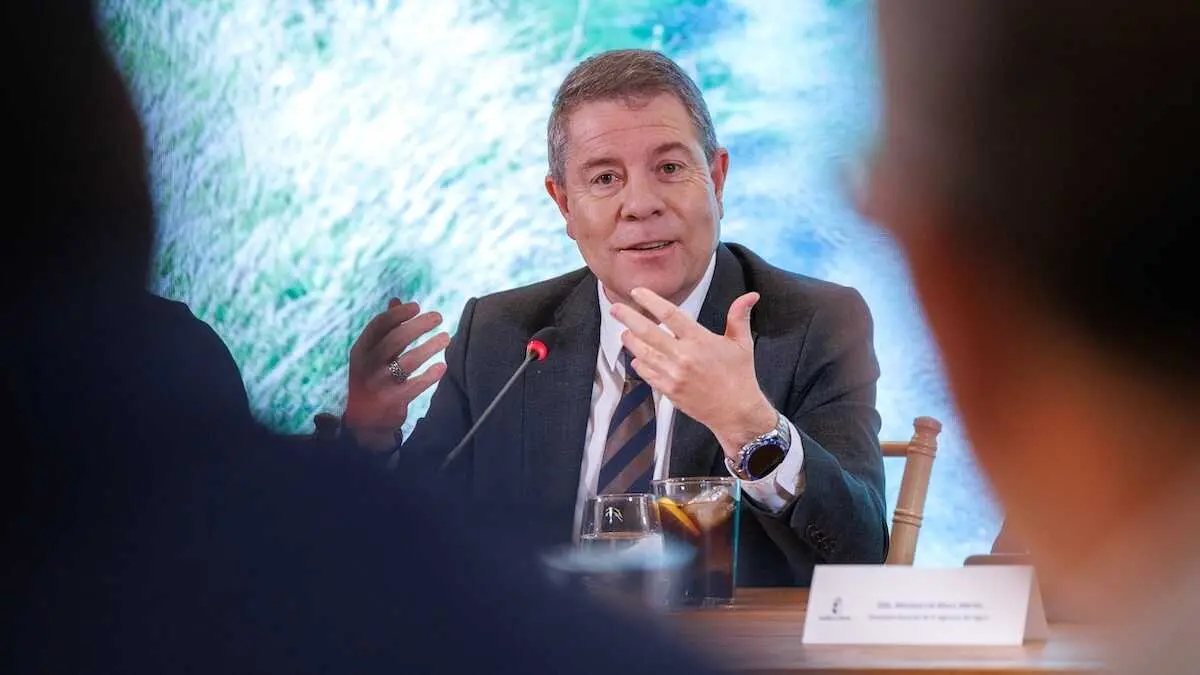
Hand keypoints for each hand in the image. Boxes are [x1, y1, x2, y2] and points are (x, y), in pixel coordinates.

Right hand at [344, 298, 450, 451]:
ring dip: (429, 347)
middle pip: (395, 340)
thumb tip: (396, 299)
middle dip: (418, 325)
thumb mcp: (372, 354)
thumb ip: (385, 329)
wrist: (364, 421)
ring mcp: (380, 384)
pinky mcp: (393, 401)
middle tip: (438, 317)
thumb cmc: (373, 378)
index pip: (378, 325)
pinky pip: (415, 385)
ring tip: (446, 337)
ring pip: (408, 361)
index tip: (417, 306)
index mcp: (360, 350)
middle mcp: (367, 366)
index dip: (398, 314)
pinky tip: (442, 366)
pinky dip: (430, 375)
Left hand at [611, 288, 776, 461]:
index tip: (637, 292)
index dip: (650, 300)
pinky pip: (647, 374)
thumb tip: (751, 295)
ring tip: (623, 332)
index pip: (670, 314)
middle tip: (615, 308)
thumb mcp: (742, 344)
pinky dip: (640, 364)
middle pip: (648, 332)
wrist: (736, 412)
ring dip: (630, 341)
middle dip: (628, 318)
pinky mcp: (669, 391)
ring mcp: (674, 375)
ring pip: (643, 353)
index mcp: (700, 340)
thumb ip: (739, 316)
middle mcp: (684, 356)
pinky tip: (637, 356)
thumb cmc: (739, 376)